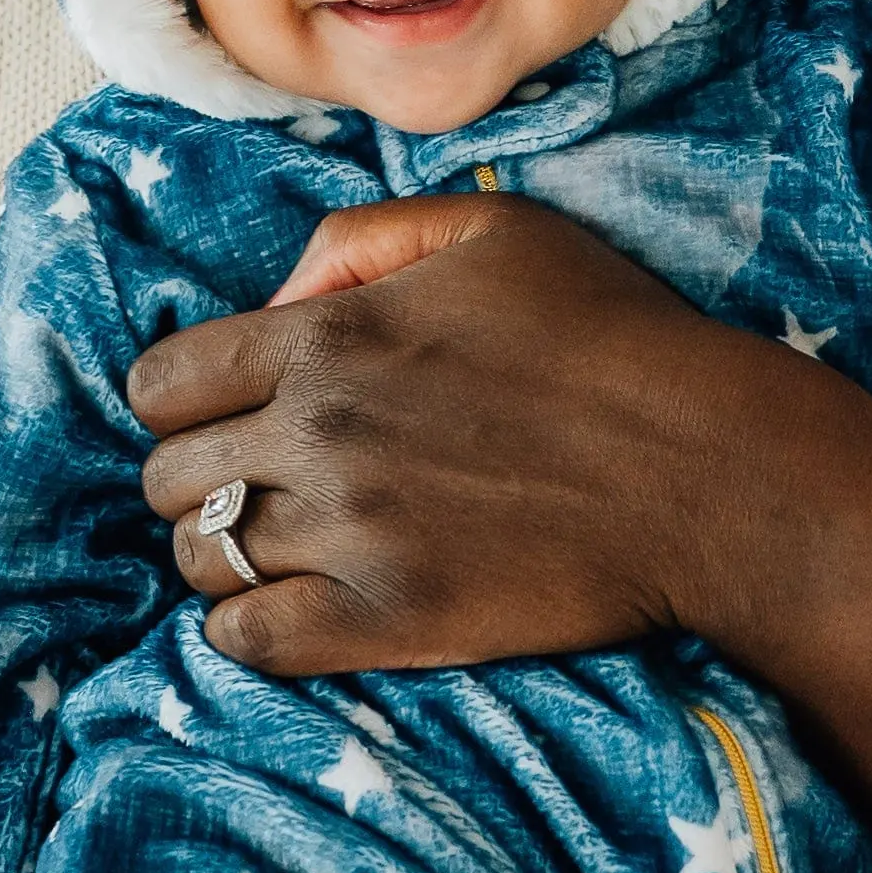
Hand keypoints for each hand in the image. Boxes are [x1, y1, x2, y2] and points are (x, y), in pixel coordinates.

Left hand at [135, 192, 725, 669]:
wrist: (711, 473)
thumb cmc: (613, 340)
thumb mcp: (494, 230)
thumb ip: (363, 238)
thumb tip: (277, 298)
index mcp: (330, 335)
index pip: (160, 382)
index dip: (186, 399)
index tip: (233, 413)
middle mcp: (320, 432)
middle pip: (167, 477)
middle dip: (202, 476)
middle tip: (268, 483)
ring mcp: (350, 533)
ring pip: (200, 562)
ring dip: (228, 554)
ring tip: (291, 546)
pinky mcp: (388, 621)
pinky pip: (247, 641)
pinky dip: (252, 629)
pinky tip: (301, 608)